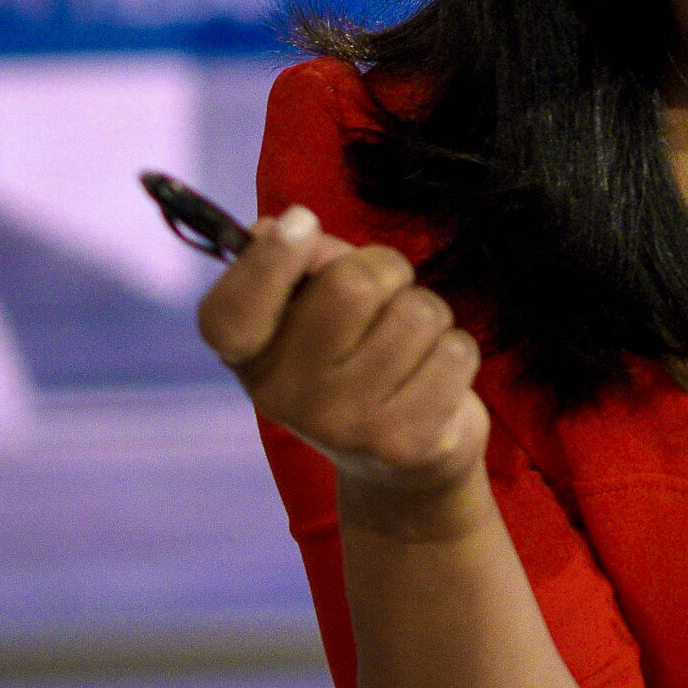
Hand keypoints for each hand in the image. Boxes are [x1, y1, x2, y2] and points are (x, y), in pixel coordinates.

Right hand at [195, 208, 491, 530]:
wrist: (398, 464)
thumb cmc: (354, 359)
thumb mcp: (313, 313)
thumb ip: (303, 266)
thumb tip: (285, 229)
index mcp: (248, 357)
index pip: (231, 309)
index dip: (268, 259)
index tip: (302, 223)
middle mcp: (283, 396)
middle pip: (352, 284)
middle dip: (386, 269)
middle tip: (387, 293)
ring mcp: (343, 424)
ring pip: (418, 312)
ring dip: (428, 313)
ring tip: (412, 343)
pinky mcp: (403, 443)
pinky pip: (456, 352)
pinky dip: (455, 351)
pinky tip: (433, 378)